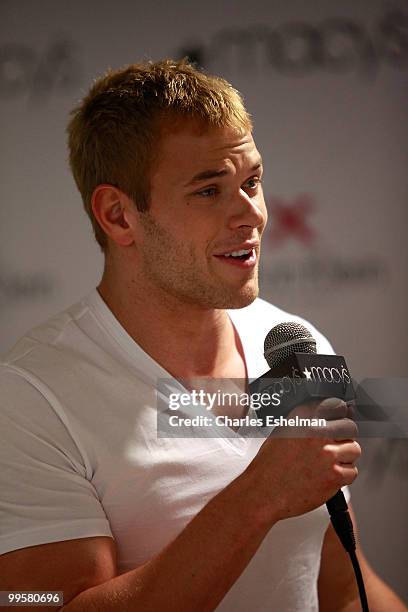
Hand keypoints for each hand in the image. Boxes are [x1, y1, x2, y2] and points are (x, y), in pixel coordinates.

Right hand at [246, 398, 360, 521]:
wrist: (263, 492)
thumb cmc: (270, 465)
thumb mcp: (283, 431)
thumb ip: (307, 420)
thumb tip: (334, 415)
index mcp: (303, 417)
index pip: (336, 405)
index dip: (339, 414)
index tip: (338, 420)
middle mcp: (316, 433)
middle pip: (350, 427)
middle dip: (344, 436)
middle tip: (333, 446)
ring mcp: (327, 454)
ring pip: (354, 449)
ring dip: (345, 457)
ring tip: (327, 463)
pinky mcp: (334, 475)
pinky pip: (352, 472)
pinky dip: (343, 476)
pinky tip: (326, 476)